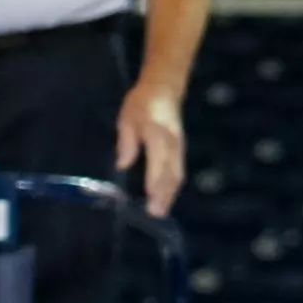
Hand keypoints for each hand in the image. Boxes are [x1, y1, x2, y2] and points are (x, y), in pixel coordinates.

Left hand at [116, 78, 184, 216]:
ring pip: (177, 174)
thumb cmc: (141, 103)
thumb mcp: (127, 119)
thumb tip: (122, 165)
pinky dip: (173, 186)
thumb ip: (126, 142)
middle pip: (171, 172)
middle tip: (156, 213)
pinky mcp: (180, 149)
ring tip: (162, 210)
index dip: (154, 182)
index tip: (150, 199)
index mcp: (157, 134)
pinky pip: (178, 170)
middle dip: (164, 194)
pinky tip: (167, 197)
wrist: (164, 88)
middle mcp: (171, 143)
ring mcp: (178, 147)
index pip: (157, 162)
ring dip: (170, 194)